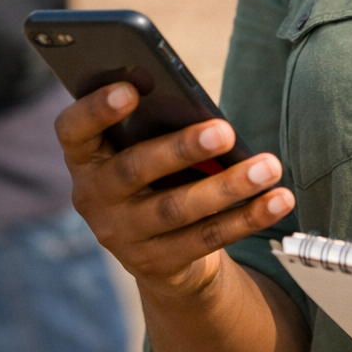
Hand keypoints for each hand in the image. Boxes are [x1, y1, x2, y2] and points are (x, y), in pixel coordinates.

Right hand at [56, 81, 295, 304]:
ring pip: (177, 209)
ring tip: (269, 166)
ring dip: (228, 186)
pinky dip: (248, 217)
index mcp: (86, 156)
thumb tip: (200, 107)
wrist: (159, 249)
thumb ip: (157, 124)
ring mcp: (122, 235)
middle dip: (182, 148)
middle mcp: (94, 197)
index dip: (96, 109)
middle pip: (134, 169)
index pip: (73, 130)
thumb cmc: (156, 172)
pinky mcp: (156, 263)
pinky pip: (206, 239)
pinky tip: (278, 199)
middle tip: (225, 130)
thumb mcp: (145, 147)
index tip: (131, 89)